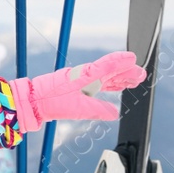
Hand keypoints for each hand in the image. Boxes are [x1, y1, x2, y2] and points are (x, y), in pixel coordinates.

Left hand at [9, 51, 145, 132]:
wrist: (31, 101)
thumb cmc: (52, 101)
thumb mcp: (78, 108)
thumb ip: (98, 109)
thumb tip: (114, 113)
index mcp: (87, 76)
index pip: (108, 66)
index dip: (121, 62)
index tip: (134, 59)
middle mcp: (85, 75)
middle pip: (109, 72)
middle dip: (126, 73)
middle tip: (141, 74)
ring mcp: (80, 81)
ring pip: (104, 78)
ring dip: (118, 79)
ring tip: (133, 81)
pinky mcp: (75, 87)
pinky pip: (97, 84)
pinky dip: (108, 85)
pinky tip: (113, 88)